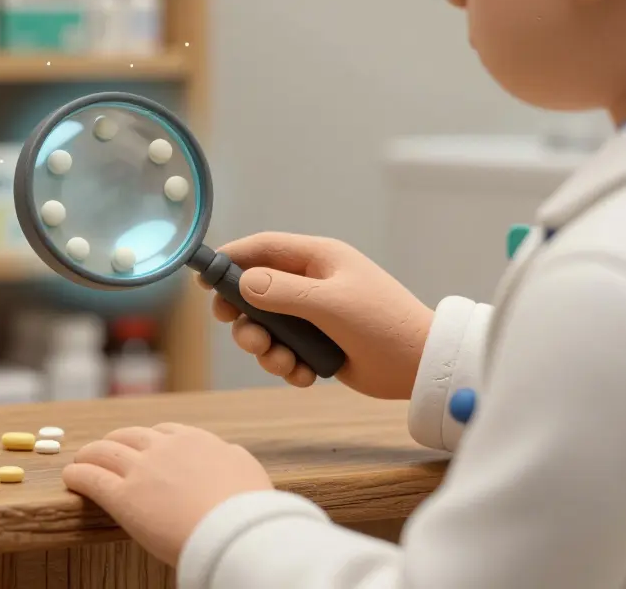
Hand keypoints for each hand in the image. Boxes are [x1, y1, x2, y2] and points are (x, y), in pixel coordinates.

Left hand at [62, 423, 272, 565]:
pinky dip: (78, 475)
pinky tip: (71, 477)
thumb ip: (230, 457)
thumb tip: (226, 453)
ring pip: (105, 452)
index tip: (140, 445)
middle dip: (115, 442)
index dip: (148, 438)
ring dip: (90, 454)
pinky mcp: (123, 498)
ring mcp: (142, 471)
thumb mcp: (246, 469)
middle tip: (105, 451)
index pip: (164, 431)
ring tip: (81, 461)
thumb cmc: (247, 509)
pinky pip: (92, 479)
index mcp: (195, 441)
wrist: (234, 531)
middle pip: (129, 436)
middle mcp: (165, 448)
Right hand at [206, 231, 431, 398]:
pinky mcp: (320, 346)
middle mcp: (313, 283)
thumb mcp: (330, 303)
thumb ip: (283, 291)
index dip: (232, 259)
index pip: (264, 248)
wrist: (421, 367)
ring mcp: (316, 316)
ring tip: (283, 362)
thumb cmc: (382, 324)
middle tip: (238, 330)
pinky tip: (306, 375)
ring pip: (267, 328)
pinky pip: (286, 353)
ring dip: (266, 348)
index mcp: (319, 259)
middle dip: (244, 315)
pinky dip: (288, 367)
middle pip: (256, 291)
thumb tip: (243, 281)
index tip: (204, 278)